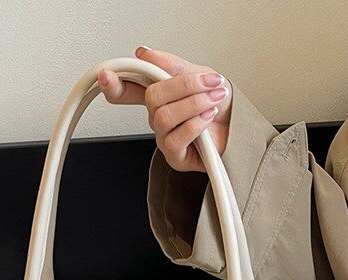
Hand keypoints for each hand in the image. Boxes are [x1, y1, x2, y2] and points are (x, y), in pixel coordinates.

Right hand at [98, 47, 232, 171]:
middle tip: (208, 82)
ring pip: (164, 117)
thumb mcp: (199, 74)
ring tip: (214, 99)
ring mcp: (165, 137)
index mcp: (159, 96)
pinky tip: (209, 117)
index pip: (128, 90)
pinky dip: (196, 123)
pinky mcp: (176, 156)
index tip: (107, 77)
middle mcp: (158, 117)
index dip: (114, 84)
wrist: (241, 128)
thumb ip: (170, 65)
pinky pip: (176, 138)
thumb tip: (145, 54)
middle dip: (183, 86)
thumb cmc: (220, 105)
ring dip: (194, 104)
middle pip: (151, 97)